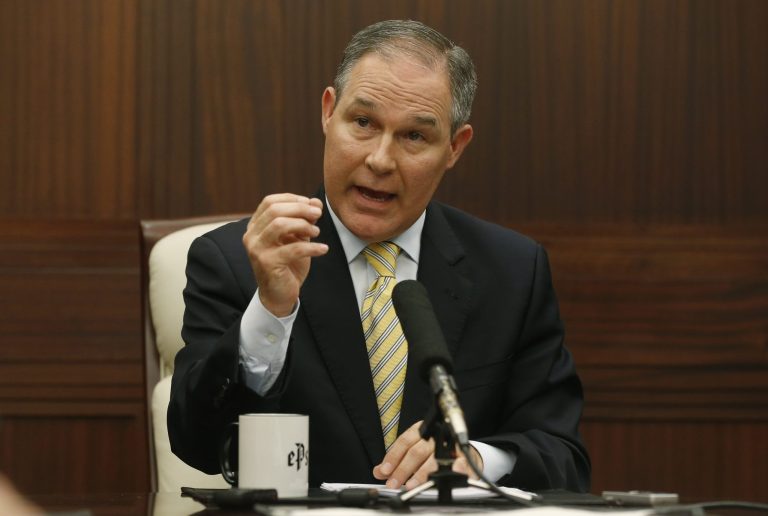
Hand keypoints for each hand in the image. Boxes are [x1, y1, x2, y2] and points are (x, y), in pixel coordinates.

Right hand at [243, 194, 327, 316]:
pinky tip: (323, 249)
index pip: (269, 202)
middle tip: (317, 214)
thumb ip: (304, 220)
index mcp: (256, 226)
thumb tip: (316, 202)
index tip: (310, 204)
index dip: (292, 199)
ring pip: (279, 225)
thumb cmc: (288, 265)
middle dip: (300, 209)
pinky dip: (312, 247)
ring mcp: (257, 249)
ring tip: (316, 232)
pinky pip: (293, 249)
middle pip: (275, 210)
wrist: (279, 295)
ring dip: (303, 225)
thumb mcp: (297, 238)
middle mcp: (252, 236)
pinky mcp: (267, 263)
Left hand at [372, 420, 483, 489]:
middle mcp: (434, 436)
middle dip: (403, 469)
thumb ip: (396, 462)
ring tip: (412, 485)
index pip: (404, 442)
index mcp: (421, 431)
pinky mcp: (463, 456)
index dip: (393, 456)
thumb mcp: (412, 453)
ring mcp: (449, 445)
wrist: (459, 451)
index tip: (384, 471)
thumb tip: (378, 472)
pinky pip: (460, 462)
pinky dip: (455, 468)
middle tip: (394, 483)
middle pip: (417, 452)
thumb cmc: (432, 452)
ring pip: (434, 459)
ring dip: (422, 473)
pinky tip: (446, 475)